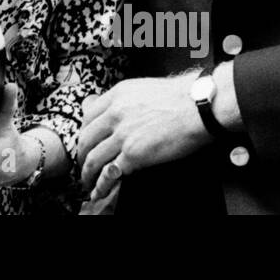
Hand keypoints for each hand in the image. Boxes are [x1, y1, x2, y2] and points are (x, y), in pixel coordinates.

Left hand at [76, 73, 209, 199]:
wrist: (198, 106)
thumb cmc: (181, 98)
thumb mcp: (143, 89)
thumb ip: (126, 101)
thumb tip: (119, 115)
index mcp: (116, 96)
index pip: (88, 117)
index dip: (84, 134)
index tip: (85, 144)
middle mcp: (115, 113)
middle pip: (86, 139)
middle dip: (81, 156)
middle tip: (82, 166)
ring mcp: (123, 134)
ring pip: (93, 157)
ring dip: (87, 173)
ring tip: (88, 182)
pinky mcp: (134, 154)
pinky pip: (110, 173)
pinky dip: (102, 185)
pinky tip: (100, 190)